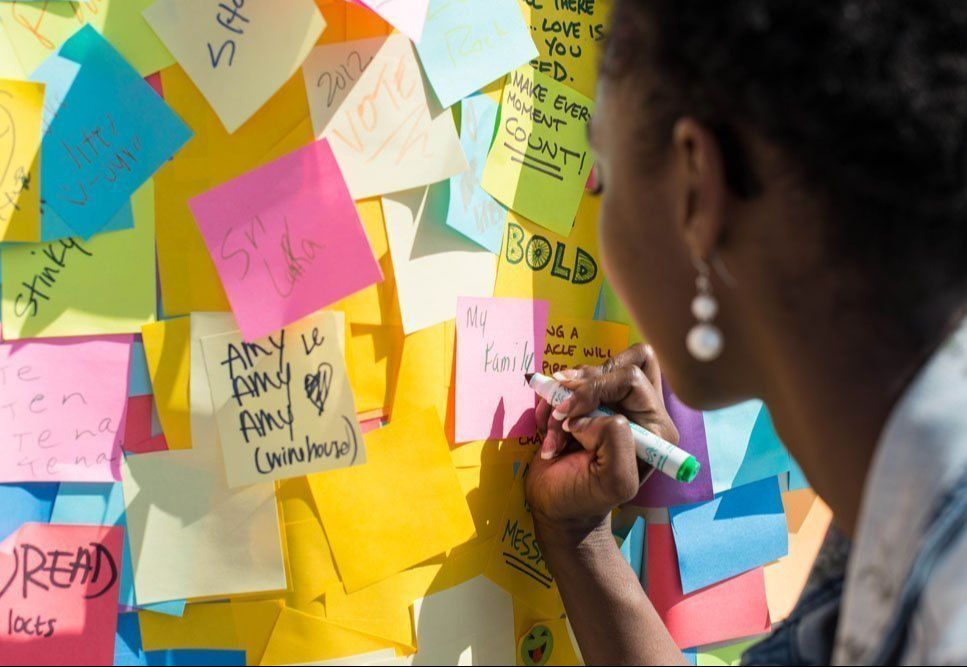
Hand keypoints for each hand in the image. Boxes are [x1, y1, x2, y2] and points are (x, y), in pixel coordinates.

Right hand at [525, 344, 678, 540]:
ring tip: (553, 430)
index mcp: (655, 428)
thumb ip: (616, 441)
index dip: (595, 389)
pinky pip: (570, 381)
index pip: (631, 378)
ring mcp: (614, 404)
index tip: (569, 417)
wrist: (559, 506)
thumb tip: (596, 415)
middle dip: (581, 387)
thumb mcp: (613, 481)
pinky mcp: (589, 403)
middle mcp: (640, 412)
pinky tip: (548, 426)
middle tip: (560, 413)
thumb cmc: (586, 497)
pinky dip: (552, 400)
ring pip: (589, 371)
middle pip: (617, 363)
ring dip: (562, 399)